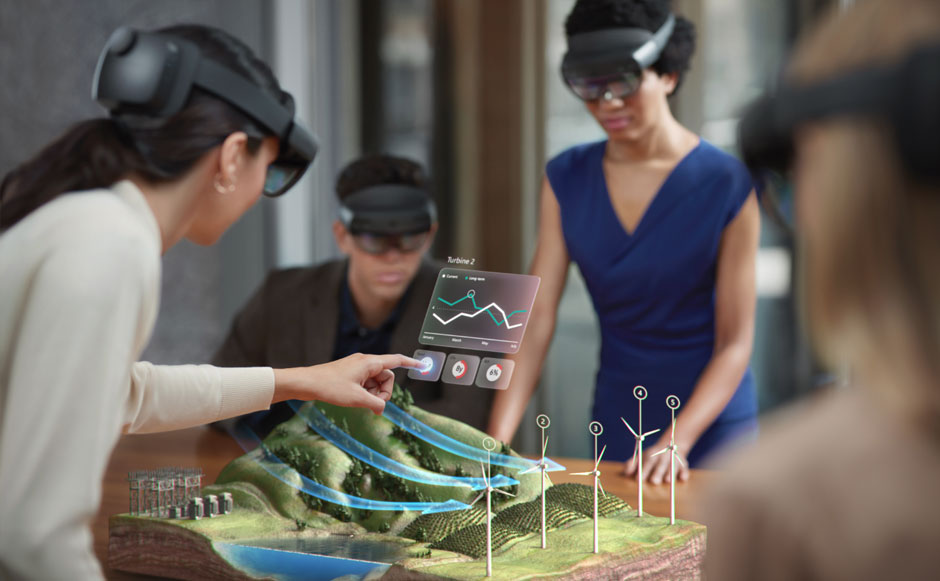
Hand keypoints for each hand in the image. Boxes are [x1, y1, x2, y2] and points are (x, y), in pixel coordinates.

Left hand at [273, 353, 422, 414]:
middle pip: (386, 376)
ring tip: (361, 403)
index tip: (422, 365)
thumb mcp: (357, 399)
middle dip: (384, 391)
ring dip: (373, 394)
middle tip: (374, 404)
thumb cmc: (330, 387)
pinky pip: (366, 384)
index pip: (396, 361)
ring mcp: (357, 368)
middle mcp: (365, 362)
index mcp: (369, 362)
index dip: (410, 364)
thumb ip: (376, 403)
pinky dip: (365, 393)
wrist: (307, 383)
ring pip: (375, 382)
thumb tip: (381, 409)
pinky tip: (355, 401)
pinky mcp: (350, 374)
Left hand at [624, 433, 690, 483]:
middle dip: (657, 473)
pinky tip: (683, 478)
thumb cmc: (652, 455)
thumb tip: (626, 474)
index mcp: (652, 455)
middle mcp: (663, 457)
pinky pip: (684, 469)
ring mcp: (674, 460)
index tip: (639, 479)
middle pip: (660, 465)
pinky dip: (684, 473)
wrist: (672, 444)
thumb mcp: (641, 456)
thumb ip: (632, 464)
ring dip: (670, 473)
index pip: (647, 462)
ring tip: (667, 481)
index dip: (643, 470)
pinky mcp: (683, 465)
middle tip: (653, 481)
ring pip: (672, 467)